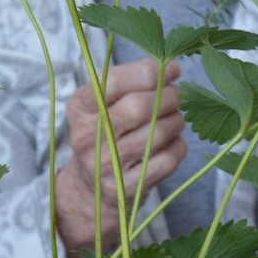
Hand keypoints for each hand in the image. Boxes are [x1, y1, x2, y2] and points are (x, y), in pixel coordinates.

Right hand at [55, 59, 185, 257]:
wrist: (91, 189)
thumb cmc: (106, 135)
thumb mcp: (104, 104)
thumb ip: (133, 82)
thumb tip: (172, 68)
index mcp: (79, 107)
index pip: (111, 82)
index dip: (146, 72)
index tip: (169, 69)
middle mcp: (86, 136)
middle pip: (137, 107)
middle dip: (168, 97)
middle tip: (178, 96)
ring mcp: (105, 165)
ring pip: (156, 134)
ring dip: (176, 121)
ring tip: (176, 118)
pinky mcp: (125, 188)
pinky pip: (166, 160)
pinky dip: (178, 147)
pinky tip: (173, 142)